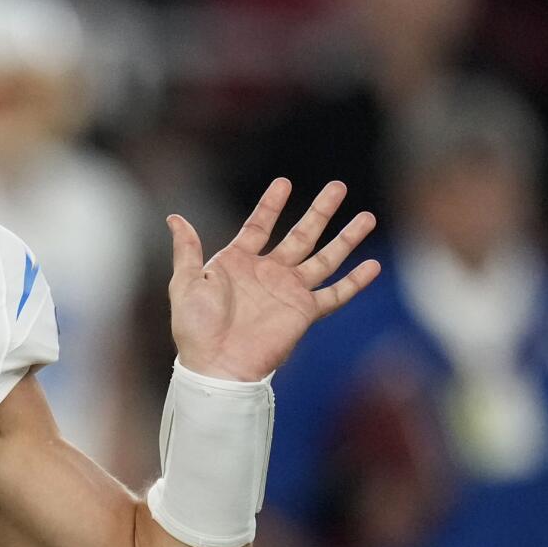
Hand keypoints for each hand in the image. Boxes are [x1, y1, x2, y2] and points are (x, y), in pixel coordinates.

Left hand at [167, 178, 379, 381]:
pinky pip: (334, 294)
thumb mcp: (186, 283)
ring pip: (325, 258)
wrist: (215, 364)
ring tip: (368, 217)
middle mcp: (268, 273)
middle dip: (320, 211)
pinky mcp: (304, 312)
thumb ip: (187, 250)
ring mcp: (289, 291)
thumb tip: (174, 217)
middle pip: (302, 235)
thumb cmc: (195, 327)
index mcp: (238, 262)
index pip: (259, 226)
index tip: (284, 182)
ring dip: (346, 238)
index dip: (271, 205)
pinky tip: (372, 266)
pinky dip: (355, 282)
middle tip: (338, 186)